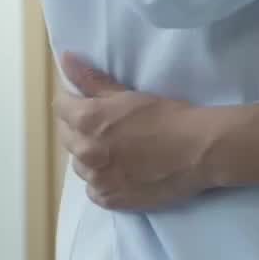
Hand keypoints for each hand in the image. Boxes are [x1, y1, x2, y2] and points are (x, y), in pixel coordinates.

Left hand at [55, 55, 216, 210]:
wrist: (198, 150)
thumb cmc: (167, 115)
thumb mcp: (128, 94)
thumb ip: (92, 80)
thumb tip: (65, 59)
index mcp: (87, 120)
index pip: (60, 107)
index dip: (73, 101)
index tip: (88, 102)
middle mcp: (85, 152)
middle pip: (66, 137)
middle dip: (78, 128)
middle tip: (105, 125)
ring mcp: (97, 179)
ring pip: (79, 165)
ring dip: (89, 156)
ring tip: (113, 150)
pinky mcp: (110, 200)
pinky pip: (93, 189)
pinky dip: (102, 180)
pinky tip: (120, 171)